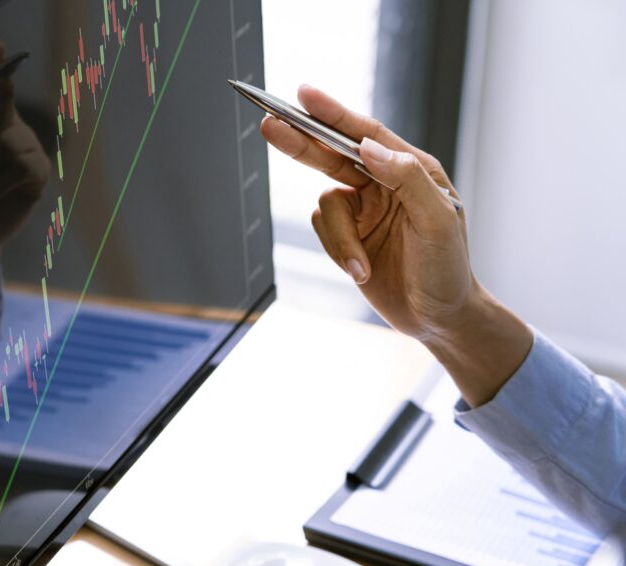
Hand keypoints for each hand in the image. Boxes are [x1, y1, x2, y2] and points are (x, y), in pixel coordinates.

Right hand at [261, 85, 531, 405]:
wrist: (438, 318)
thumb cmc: (447, 268)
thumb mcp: (437, 221)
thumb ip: (406, 178)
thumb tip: (368, 148)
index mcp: (411, 169)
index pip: (366, 134)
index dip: (333, 113)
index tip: (303, 94)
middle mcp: (384, 182)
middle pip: (331, 154)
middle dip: (301, 142)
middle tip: (270, 125)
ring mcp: (363, 209)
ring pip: (324, 203)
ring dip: (339, 238)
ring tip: (361, 266)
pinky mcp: (347, 235)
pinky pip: (323, 231)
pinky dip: (338, 251)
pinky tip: (361, 270)